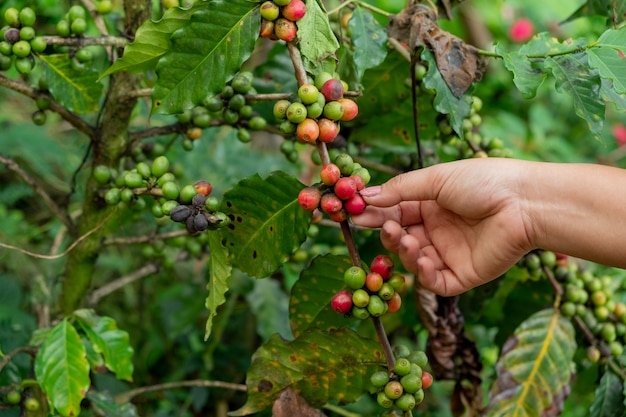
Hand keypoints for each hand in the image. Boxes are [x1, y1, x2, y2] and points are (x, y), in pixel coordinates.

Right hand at [351, 158, 535, 295]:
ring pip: (412, 260)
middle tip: (379, 225)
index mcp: (431, 206)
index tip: (353, 212)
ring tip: (403, 237)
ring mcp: (449, 254)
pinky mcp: (462, 275)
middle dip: (386, 232)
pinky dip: (421, 273)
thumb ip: (400, 190)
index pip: (395, 211)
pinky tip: (420, 257)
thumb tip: (364, 195)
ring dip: (402, 250)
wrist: (525, 202)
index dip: (374, 213)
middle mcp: (437, 230)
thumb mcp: (436, 179)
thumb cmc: (484, 182)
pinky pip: (434, 280)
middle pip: (399, 237)